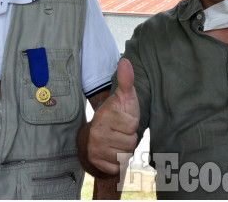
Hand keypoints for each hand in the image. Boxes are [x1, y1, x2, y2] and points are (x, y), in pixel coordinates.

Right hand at [88, 58, 139, 175]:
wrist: (98, 137)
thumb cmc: (117, 115)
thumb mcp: (124, 97)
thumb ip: (126, 81)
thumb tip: (125, 60)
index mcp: (105, 114)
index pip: (132, 125)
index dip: (132, 123)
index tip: (124, 119)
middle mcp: (97, 132)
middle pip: (131, 142)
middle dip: (130, 138)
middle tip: (121, 132)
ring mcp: (95, 148)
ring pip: (125, 155)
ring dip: (125, 150)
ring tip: (117, 141)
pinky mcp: (96, 162)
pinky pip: (118, 166)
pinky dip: (118, 162)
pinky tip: (112, 152)